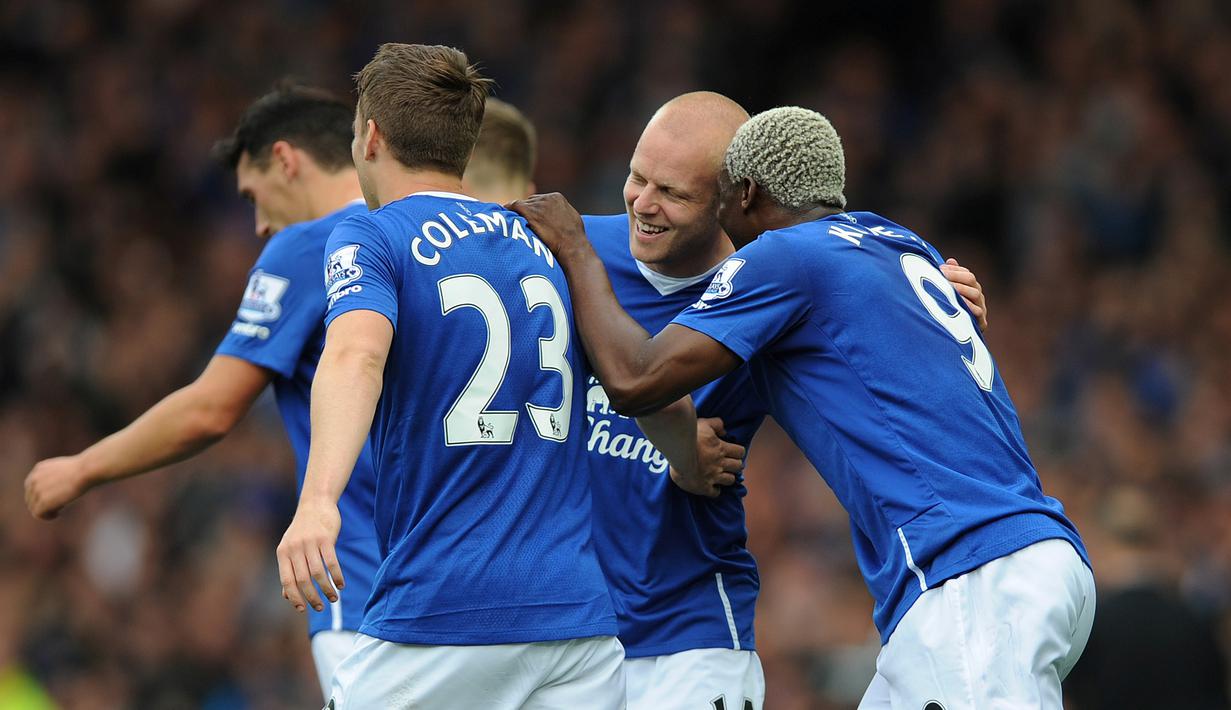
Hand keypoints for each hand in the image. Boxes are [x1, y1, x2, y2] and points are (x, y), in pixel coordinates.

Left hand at [25, 456, 91, 519]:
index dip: (42, 496)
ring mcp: (36, 490)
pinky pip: (38, 514)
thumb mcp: (64, 469)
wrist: (86, 470)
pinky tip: (57, 514)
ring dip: (46, 511)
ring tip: (59, 510)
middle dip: (43, 504)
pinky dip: (47, 517)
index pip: (31, 488)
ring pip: (33, 508)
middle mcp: (33, 479)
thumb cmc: (83, 470)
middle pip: (30, 499)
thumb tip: (53, 489)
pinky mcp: (43, 501)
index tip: (55, 499)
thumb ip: (54, 476)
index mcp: (38, 469)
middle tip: (59, 506)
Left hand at [276, 498, 343, 612]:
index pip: (287, 581)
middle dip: (312, 597)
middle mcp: (295, 548)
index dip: (294, 597)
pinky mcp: (326, 538)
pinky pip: (331, 562)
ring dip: (326, 589)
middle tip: (321, 607)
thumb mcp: (290, 548)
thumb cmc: (303, 530)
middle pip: (303, 580)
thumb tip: (287, 596)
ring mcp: (310, 542)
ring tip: (334, 598)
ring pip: (318, 573)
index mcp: (283, 553)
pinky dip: (336, 576)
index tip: (302, 609)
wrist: (315, 503)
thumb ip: (288, 570)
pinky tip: (340, 584)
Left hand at [506, 193, 586, 257]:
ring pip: (522, 205)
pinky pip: (514, 206)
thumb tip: (558, 217)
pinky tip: (502, 213)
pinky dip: (508, 209)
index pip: (540, 200)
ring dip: (516, 212)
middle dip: (526, 211)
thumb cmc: (574, 239)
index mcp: (557, 198)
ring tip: (508, 219)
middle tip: (517, 220)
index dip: (534, 209)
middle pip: (530, 201)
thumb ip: (562, 213)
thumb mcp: (572, 219)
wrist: (572, 246)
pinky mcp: (531, 212)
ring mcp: (538, 204)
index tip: (528, 216)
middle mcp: (547, 198)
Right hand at [670, 417, 746, 497]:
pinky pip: (715, 493)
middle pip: (739, 466)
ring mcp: (713, 476)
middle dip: (735, 465)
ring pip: (730, 480)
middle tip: (727, 464)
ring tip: (720, 475)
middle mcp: (720, 463)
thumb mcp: (703, 423)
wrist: (677, 453)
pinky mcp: (704, 487)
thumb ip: (716, 424)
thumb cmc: (689, 437)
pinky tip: (711, 486)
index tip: (732, 453)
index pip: (740, 452)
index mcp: (721, 448)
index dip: (738, 452)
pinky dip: (715, 490)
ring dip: (727, 477)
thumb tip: (724, 431)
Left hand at [941, 258, 987, 330]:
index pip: (966, 273)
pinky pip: (978, 313)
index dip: (954, 270)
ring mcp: (981, 308)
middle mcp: (978, 296)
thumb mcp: (948, 296)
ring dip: (960, 290)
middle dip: (955, 277)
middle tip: (941, 276)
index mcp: (972, 287)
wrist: (959, 339)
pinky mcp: (981, 323)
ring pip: (975, 294)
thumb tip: (950, 260)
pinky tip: (959, 304)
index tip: (939, 269)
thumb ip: (950, 278)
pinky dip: (969, 308)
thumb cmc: (950, 313)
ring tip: (948, 288)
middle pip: (971, 281)